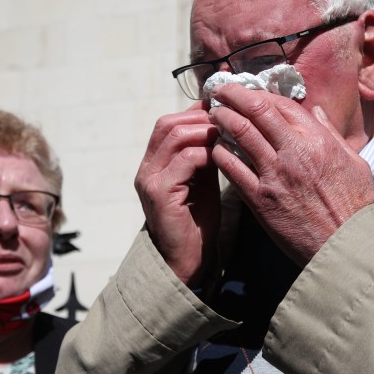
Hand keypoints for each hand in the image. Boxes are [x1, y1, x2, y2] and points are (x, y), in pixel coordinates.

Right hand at [134, 105, 221, 285]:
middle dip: (200, 119)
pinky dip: (206, 153)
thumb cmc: (196, 222)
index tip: (221, 113)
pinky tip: (222, 158)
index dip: (194, 114)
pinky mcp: (160, 193)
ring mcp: (150, 180)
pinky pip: (184, 159)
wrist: (186, 261)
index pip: (167, 123)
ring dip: (205, 133)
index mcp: (153, 163)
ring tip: (227, 137)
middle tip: (227, 122)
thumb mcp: (201, 180)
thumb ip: (205, 155)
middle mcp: (146, 168)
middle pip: (168, 124)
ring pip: (176, 136)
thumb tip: (222, 126)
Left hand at [209, 84, 373, 265]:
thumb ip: (331, 132)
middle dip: (233, 96)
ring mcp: (275, 174)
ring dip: (222, 119)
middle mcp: (294, 151)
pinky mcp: (260, 199)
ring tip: (213, 114)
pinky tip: (216, 147)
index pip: (280, 104)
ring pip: (239, 133)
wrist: (346, 244)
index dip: (258, 93)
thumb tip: (315, 110)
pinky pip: (231, 167)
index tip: (245, 90)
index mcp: (318, 139)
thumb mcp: (354, 161)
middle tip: (220, 92)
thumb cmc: (354, 205)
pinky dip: (220, 152)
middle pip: (255, 110)